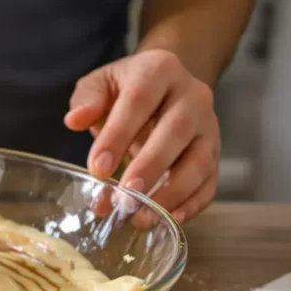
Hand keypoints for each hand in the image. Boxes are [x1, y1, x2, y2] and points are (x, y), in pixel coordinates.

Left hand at [64, 49, 220, 225]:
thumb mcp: (101, 84)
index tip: (97, 168)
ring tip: (141, 217)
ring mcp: (208, 127)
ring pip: (199, 161)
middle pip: (176, 131)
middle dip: (149, 167)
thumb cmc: (127, 89)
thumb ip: (87, 99)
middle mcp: (192, 96)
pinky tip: (169, 219)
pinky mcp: (215, 153)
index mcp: (160, 70)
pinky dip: (192, 204)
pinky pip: (210, 181)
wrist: (165, 88)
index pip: (139, 101)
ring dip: (171, 193)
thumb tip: (75, 120)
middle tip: (124, 198)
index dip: (118, 135)